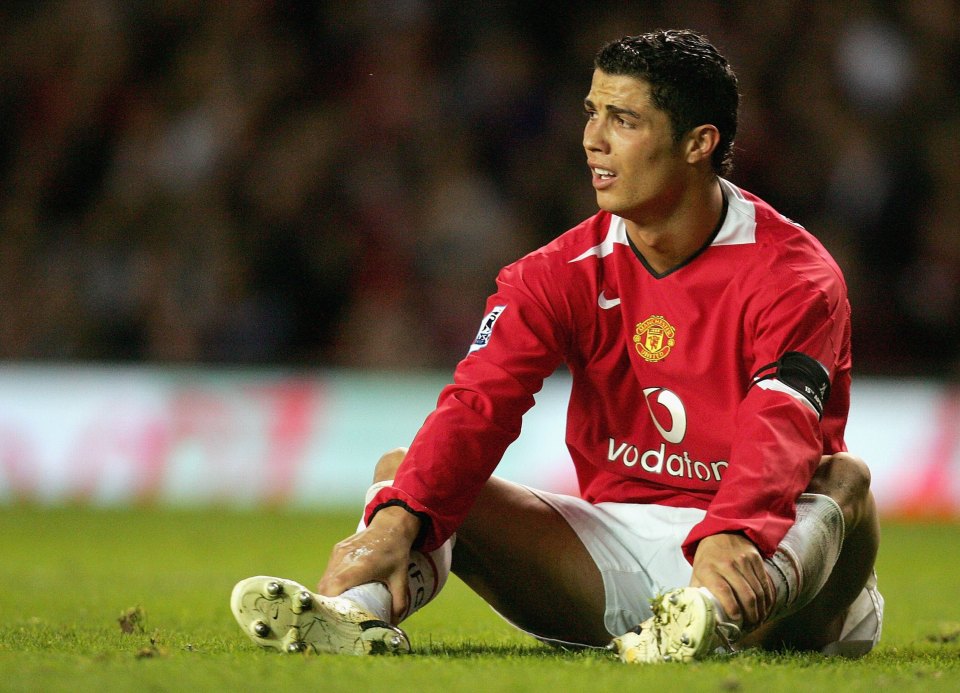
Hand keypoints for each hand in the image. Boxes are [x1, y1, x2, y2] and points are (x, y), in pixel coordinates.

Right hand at [317, 505, 420, 622]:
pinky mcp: (337, 549)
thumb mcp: (401, 579)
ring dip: (328, 594)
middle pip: (325, 587)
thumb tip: (394, 624)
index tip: (336, 618)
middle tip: (338, 617)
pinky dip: (331, 582)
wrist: (391, 526)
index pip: (334, 588)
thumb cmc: (396, 552)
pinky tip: (340, 590)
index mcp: (359, 566)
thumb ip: (399, 603)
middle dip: (329, 604)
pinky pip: (329, 570)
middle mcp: (344, 559)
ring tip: (338, 607)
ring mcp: (338, 553)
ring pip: (325, 579)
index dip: (331, 605)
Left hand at [689, 532, 774, 627]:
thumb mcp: (697, 574)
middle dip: (751, 614)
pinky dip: (767, 598)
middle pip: (745, 594)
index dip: (732, 608)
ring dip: (760, 609)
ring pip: (757, 590)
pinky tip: (765, 608)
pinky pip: (764, 582)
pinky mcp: (755, 558)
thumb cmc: (707, 559)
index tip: (736, 621)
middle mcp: (726, 563)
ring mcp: (742, 560)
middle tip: (751, 625)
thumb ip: (697, 593)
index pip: (723, 591)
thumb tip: (698, 615)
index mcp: (708, 569)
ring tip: (758, 620)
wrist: (720, 533)